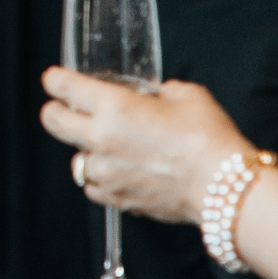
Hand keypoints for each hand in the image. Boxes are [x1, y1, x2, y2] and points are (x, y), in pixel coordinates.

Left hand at [39, 68, 248, 223]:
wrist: (225, 187)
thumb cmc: (209, 138)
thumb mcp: (186, 95)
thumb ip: (160, 93)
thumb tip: (155, 97)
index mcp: (113, 107)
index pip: (63, 87)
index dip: (55, 80)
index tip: (54, 79)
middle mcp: (101, 139)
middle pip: (53, 121)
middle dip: (55, 111)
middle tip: (65, 108)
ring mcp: (106, 173)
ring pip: (75, 159)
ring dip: (86, 150)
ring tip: (107, 146)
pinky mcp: (118, 199)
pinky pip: (93, 187)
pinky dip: (101, 179)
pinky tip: (118, 171)